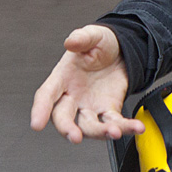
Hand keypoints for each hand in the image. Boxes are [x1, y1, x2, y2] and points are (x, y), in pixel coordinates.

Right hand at [29, 24, 144, 142]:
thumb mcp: (92, 35)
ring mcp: (90, 106)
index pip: (46, 95)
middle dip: (68, 129)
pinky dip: (125, 127)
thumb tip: (70, 41)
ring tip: (115, 131)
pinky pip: (115, 122)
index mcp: (63, 77)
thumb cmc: (100, 44)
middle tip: (75, 136)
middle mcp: (73, 96)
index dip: (40, 109)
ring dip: (101, 132)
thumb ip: (81, 38)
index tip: (37, 123)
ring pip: (90, 126)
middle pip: (64, 117)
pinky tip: (135, 127)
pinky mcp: (109, 110)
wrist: (121, 50)